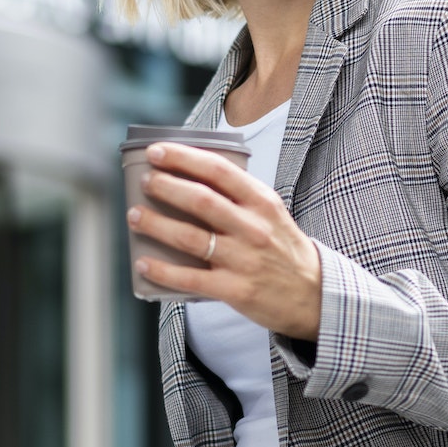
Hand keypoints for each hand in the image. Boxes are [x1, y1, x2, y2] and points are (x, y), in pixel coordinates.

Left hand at [129, 141, 323, 339]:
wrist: (313, 295)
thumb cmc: (283, 249)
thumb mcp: (271, 214)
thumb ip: (239, 197)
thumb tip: (187, 180)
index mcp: (262, 202)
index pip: (219, 171)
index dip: (184, 158)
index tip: (157, 151)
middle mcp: (253, 228)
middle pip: (200, 200)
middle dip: (165, 187)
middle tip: (145, 181)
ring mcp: (243, 260)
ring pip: (190, 237)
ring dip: (156, 224)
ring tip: (135, 216)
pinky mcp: (235, 290)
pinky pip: (190, 278)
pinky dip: (162, 270)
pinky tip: (143, 262)